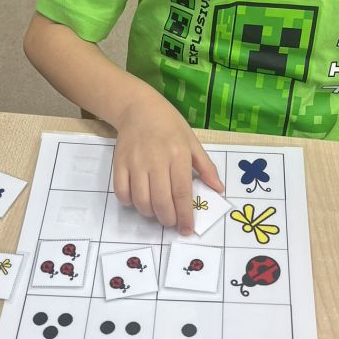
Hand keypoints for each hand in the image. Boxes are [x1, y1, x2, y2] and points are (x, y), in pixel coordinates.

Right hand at [111, 87, 223, 234]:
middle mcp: (156, 160)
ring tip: (156, 210)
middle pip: (161, 201)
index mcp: (178, 155)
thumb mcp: (192, 142)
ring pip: (141, 200)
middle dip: (168, 219)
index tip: (187, 229)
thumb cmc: (170, 125)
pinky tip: (138, 199)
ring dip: (150, 213)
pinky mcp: (119, 163)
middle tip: (171, 221)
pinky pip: (122, 192)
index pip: (181, 192)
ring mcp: (135, 162)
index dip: (185, 215)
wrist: (139, 108)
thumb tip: (219, 189)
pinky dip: (130, 202)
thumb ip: (206, 167)